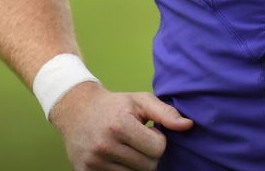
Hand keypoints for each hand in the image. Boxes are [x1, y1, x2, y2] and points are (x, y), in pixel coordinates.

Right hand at [49, 82, 193, 170]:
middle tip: (137, 140)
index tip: (149, 131)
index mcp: (120, 125)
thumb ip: (166, 113)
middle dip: (148, 154)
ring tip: (125, 147)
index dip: (158, 139)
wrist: (76, 110)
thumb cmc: (114, 105)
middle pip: (148, 166)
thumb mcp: (140, 101)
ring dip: (135, 163)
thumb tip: (188, 126)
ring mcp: (93, 161)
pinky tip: (115, 156)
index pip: (158, 148)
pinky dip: (121, 170)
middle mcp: (105, 145)